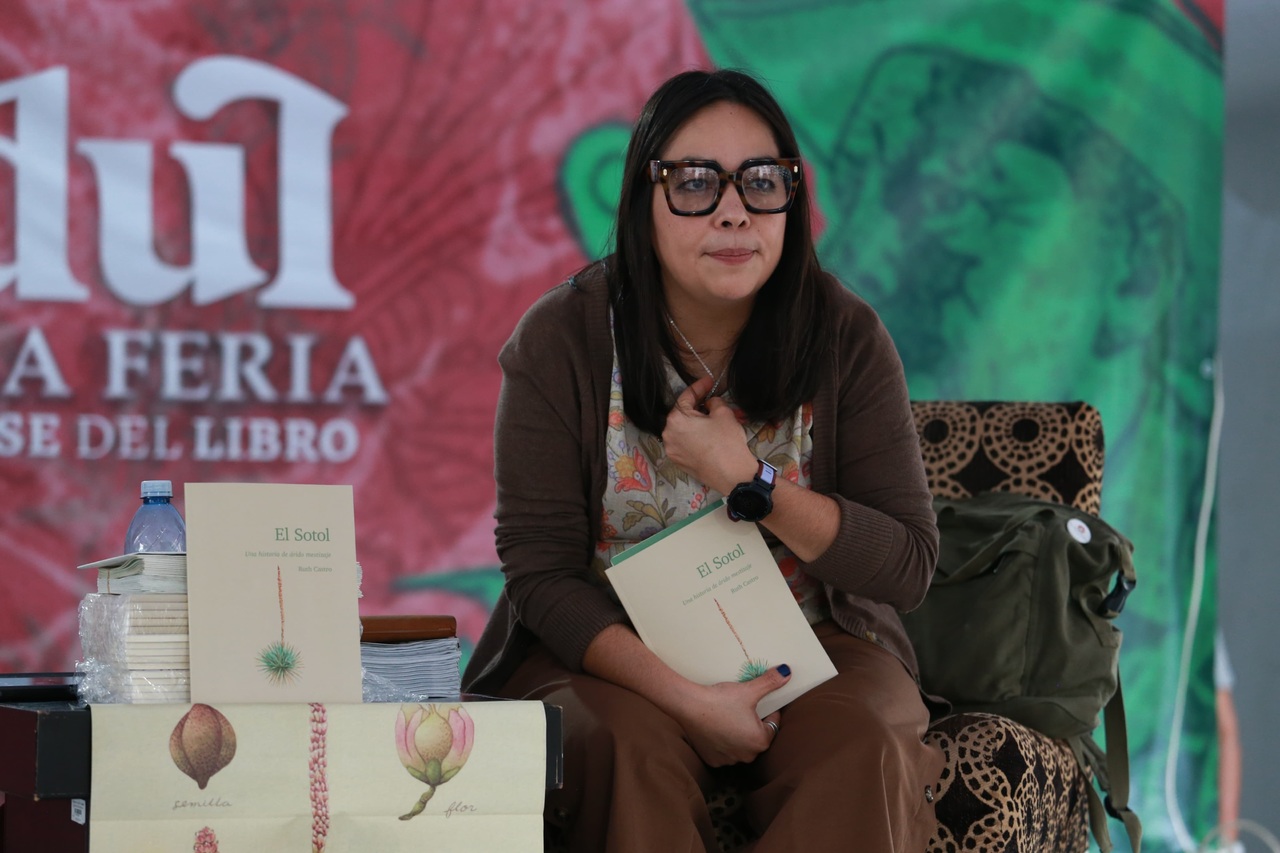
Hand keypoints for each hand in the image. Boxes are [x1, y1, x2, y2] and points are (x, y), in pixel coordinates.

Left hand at [662, 376, 757, 494]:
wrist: (733, 476)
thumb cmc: (727, 442)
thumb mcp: (724, 413)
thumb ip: (713, 402)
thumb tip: (709, 403)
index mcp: (676, 420)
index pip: (686, 397)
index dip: (700, 387)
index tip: (709, 381)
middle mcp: (668, 435)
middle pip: (685, 414)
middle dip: (702, 407)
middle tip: (716, 401)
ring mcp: (673, 450)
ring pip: (687, 429)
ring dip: (702, 422)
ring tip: (719, 419)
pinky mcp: (679, 462)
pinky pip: (687, 442)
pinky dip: (698, 436)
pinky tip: (712, 434)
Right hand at [672, 665, 789, 766]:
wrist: (689, 706)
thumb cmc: (721, 700)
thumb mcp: (749, 690)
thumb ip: (770, 682)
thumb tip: (787, 672)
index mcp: (760, 742)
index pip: (772, 725)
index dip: (768, 712)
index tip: (759, 702)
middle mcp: (747, 756)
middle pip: (756, 737)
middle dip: (754, 725)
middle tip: (744, 708)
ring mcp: (729, 760)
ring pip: (740, 745)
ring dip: (738, 735)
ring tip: (730, 716)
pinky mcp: (713, 760)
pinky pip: (724, 751)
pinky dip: (723, 742)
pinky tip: (717, 727)